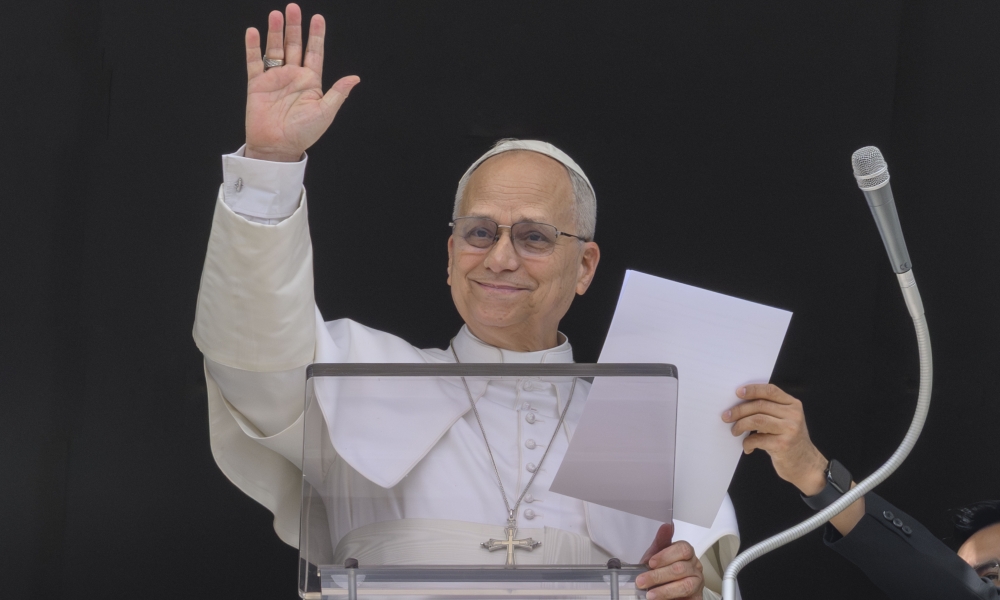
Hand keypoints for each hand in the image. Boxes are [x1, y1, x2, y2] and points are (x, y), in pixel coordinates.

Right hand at [244, 4, 359, 161]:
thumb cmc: (303, 134)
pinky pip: (254, 62)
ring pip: (275, 49)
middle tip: (293, 8)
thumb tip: (355, 78)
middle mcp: (293, 77)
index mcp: (311, 82)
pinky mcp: (257, 85)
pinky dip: (253, 47)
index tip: (318, 18)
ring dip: (275, 32)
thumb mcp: (325, 112)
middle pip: (294, 46)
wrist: (278, 147)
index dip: (316, 35)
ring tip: (276, 15)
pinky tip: (254, 33)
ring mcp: (275, 79)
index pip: (314, 53)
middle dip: (294, 27)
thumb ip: (338, 93)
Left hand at [636, 524, 704, 599]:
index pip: (683, 549)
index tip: (651, 563)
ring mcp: (697, 583)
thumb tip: (667, 526)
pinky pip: (689, 597)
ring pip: (685, 585)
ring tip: (650, 594)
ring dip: (665, 590)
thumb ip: (661, 541)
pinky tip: (661, 599)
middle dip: (658, 575)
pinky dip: (674, 598)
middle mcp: (694, 567)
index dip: (666, 556)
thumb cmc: (660, 570)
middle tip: (642, 581)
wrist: (660, 588)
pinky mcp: (697, 597)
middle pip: (680, 568)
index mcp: (686, 553)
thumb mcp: (656, 554)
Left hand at [722, 383, 827, 494]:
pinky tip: (747, 447)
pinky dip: (747, 443)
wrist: (805, 465)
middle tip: (726, 416)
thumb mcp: (785, 420)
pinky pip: (757, 439)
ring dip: (740, 425)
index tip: (737, 392)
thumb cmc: (789, 440)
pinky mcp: (783, 445)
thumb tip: (739, 404)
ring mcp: (790, 430)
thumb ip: (771, 409)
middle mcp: (794, 415)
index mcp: (793, 405)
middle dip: (739, 410)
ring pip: (757, 420)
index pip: (771, 391)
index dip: (753, 390)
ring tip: (735, 431)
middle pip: (760, 405)